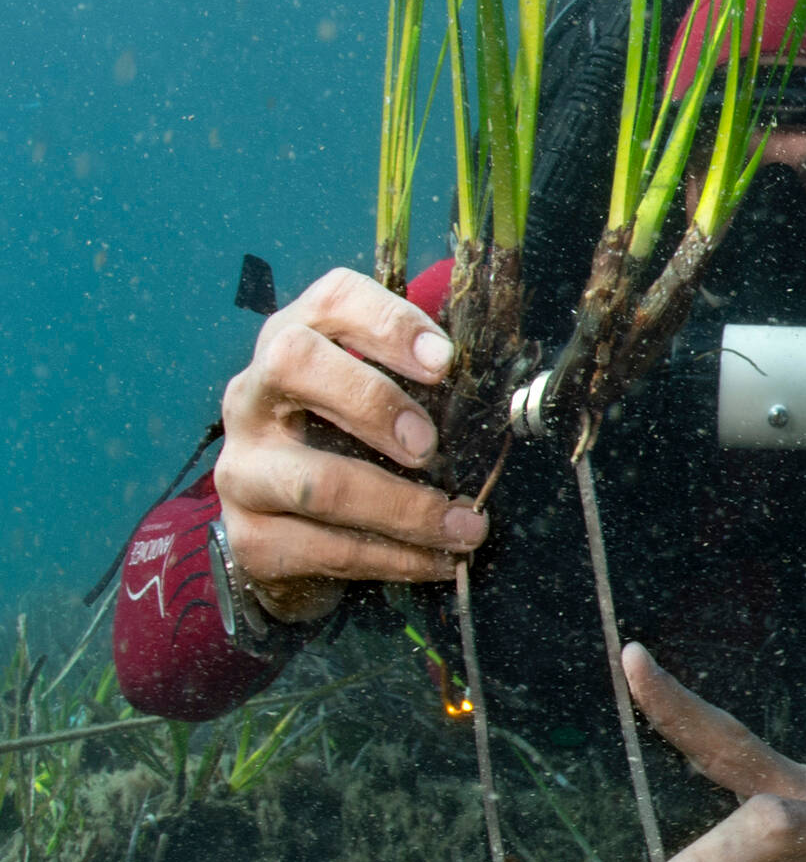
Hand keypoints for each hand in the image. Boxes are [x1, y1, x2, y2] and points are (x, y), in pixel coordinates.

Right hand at [214, 266, 485, 597]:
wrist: (287, 535)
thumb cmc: (355, 449)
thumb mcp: (388, 405)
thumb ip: (428, 391)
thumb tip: (507, 394)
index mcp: (297, 344)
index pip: (331, 300)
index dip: (388, 322)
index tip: (445, 361)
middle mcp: (253, 395)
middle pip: (295, 364)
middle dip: (373, 403)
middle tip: (430, 447)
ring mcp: (242, 467)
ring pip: (317, 482)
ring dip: (405, 509)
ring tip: (466, 527)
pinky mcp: (249, 536)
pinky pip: (325, 550)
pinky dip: (395, 559)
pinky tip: (438, 561)